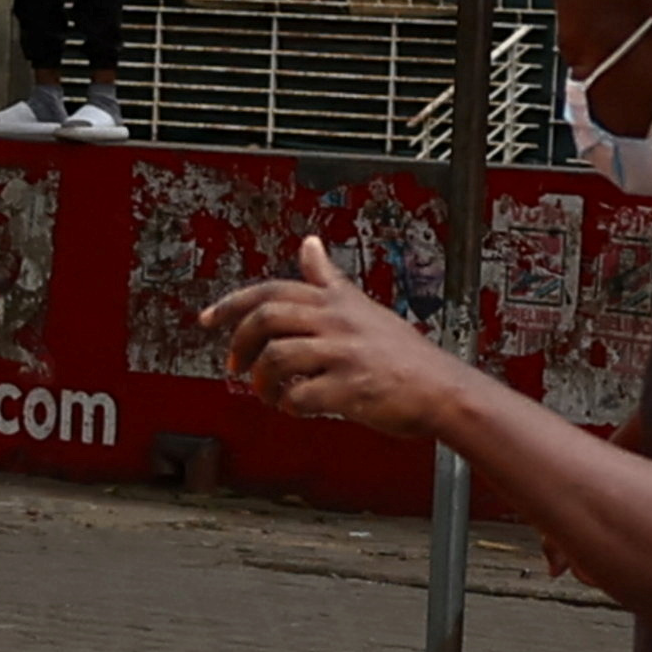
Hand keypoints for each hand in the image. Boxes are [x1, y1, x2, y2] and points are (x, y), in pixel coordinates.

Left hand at [202, 236, 447, 431]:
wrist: (443, 391)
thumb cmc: (402, 355)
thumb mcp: (363, 307)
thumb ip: (328, 280)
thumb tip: (308, 244)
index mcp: (338, 302)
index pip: (273, 289)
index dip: (232, 303)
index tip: (207, 318)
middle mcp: (339, 321)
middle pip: (266, 318)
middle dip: (240, 344)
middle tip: (235, 365)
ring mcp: (344, 353)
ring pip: (276, 358)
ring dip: (262, 382)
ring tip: (269, 394)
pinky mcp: (350, 387)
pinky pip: (299, 396)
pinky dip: (288, 407)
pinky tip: (296, 408)